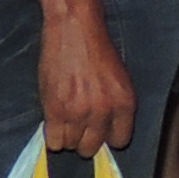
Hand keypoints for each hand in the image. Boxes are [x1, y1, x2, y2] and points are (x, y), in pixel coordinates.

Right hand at [38, 10, 136, 156]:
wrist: (75, 29)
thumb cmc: (97, 50)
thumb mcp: (119, 79)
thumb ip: (114, 106)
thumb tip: (105, 131)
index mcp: (125, 103)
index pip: (120, 140)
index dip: (108, 138)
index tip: (100, 133)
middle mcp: (104, 111)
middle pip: (92, 148)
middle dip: (85, 141)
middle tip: (79, 127)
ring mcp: (79, 112)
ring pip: (71, 145)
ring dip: (68, 137)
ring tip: (66, 121)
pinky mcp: (55, 110)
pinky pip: (54, 141)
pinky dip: (53, 136)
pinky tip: (55, 122)